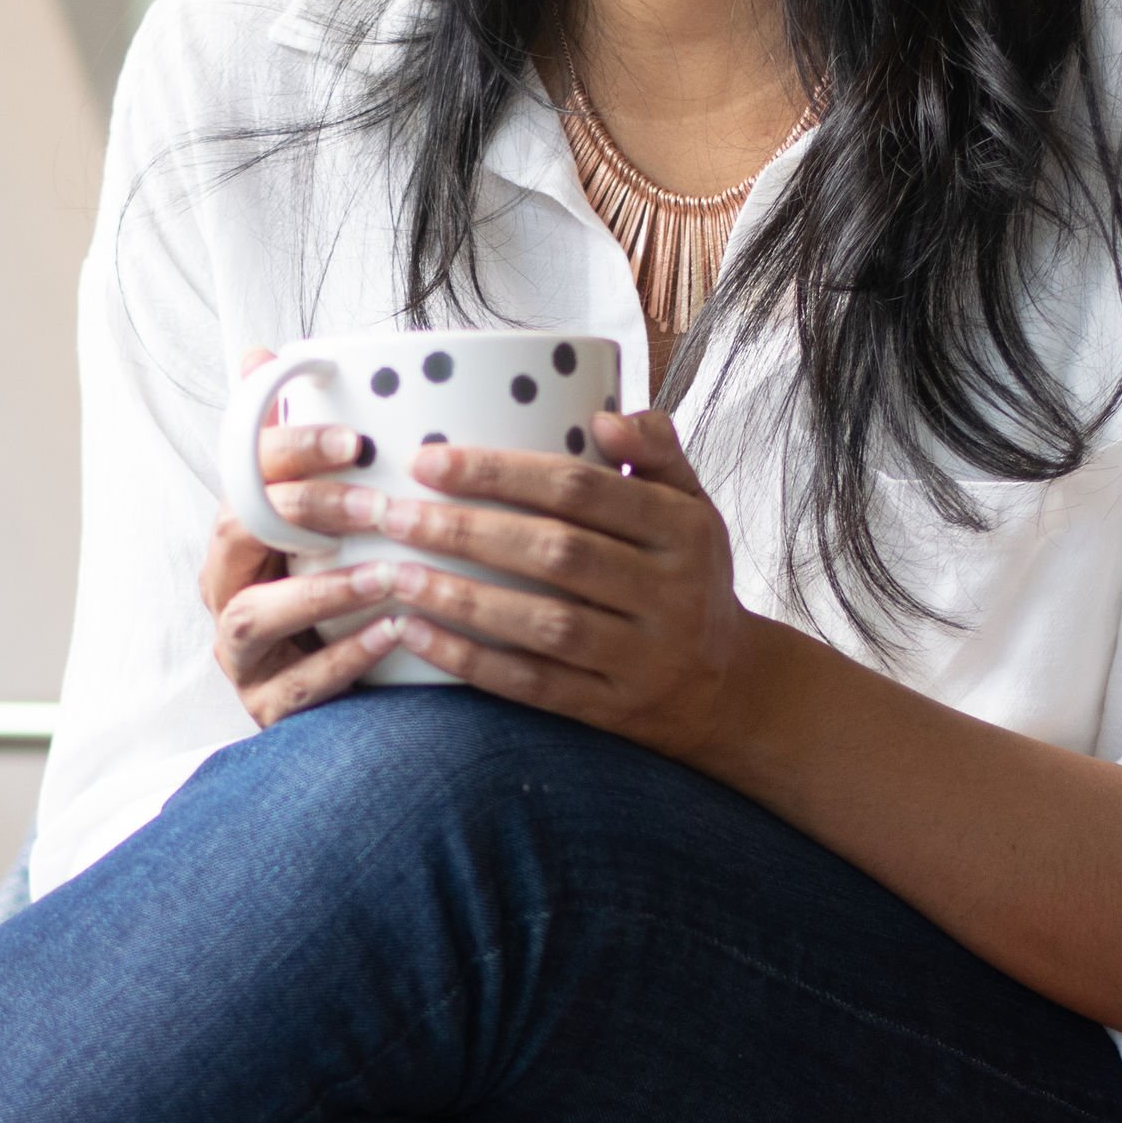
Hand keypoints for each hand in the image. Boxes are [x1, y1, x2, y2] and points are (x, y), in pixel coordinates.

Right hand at [200, 348, 409, 727]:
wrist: (353, 697)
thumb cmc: (339, 588)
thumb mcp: (327, 516)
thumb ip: (302, 444)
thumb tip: (258, 353)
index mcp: (236, 534)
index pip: (241, 476)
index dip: (289, 450)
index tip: (355, 440)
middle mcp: (227, 590)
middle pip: (235, 536)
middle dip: (303, 514)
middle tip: (376, 503)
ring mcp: (242, 655)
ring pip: (252, 617)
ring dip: (319, 591)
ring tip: (385, 575)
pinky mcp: (268, 709)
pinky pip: (294, 688)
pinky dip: (342, 660)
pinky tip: (391, 635)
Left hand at [267, 403, 759, 770]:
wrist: (730, 690)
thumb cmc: (689, 577)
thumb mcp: (694, 508)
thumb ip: (656, 452)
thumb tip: (604, 412)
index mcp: (683, 530)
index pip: (584, 490)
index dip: (503, 473)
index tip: (429, 460)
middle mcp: (669, 593)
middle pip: (556, 553)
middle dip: (466, 531)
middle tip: (392, 513)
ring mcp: (642, 657)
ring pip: (541, 623)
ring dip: (460, 598)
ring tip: (391, 572)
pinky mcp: (612, 710)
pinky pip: (534, 685)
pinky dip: (470, 661)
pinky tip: (414, 635)